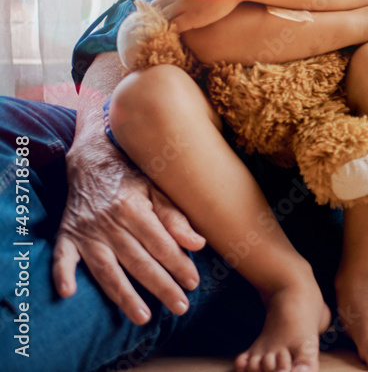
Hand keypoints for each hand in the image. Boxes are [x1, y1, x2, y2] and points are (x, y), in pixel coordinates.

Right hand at [53, 134, 205, 323]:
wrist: (91, 159)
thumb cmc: (132, 176)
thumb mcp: (157, 188)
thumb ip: (175, 217)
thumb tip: (198, 244)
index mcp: (134, 207)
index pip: (160, 243)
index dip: (178, 264)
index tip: (193, 282)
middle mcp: (109, 222)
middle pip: (138, 261)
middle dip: (161, 286)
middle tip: (181, 307)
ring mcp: (86, 231)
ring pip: (106, 269)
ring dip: (124, 295)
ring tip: (143, 316)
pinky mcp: (67, 236)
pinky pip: (62, 258)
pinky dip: (62, 275)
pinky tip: (68, 293)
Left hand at [151, 0, 242, 31]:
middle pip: (155, 4)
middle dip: (159, 9)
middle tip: (170, 12)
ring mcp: (184, 6)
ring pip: (161, 17)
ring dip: (165, 21)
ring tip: (174, 23)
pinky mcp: (193, 18)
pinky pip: (174, 27)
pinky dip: (174, 29)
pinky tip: (182, 29)